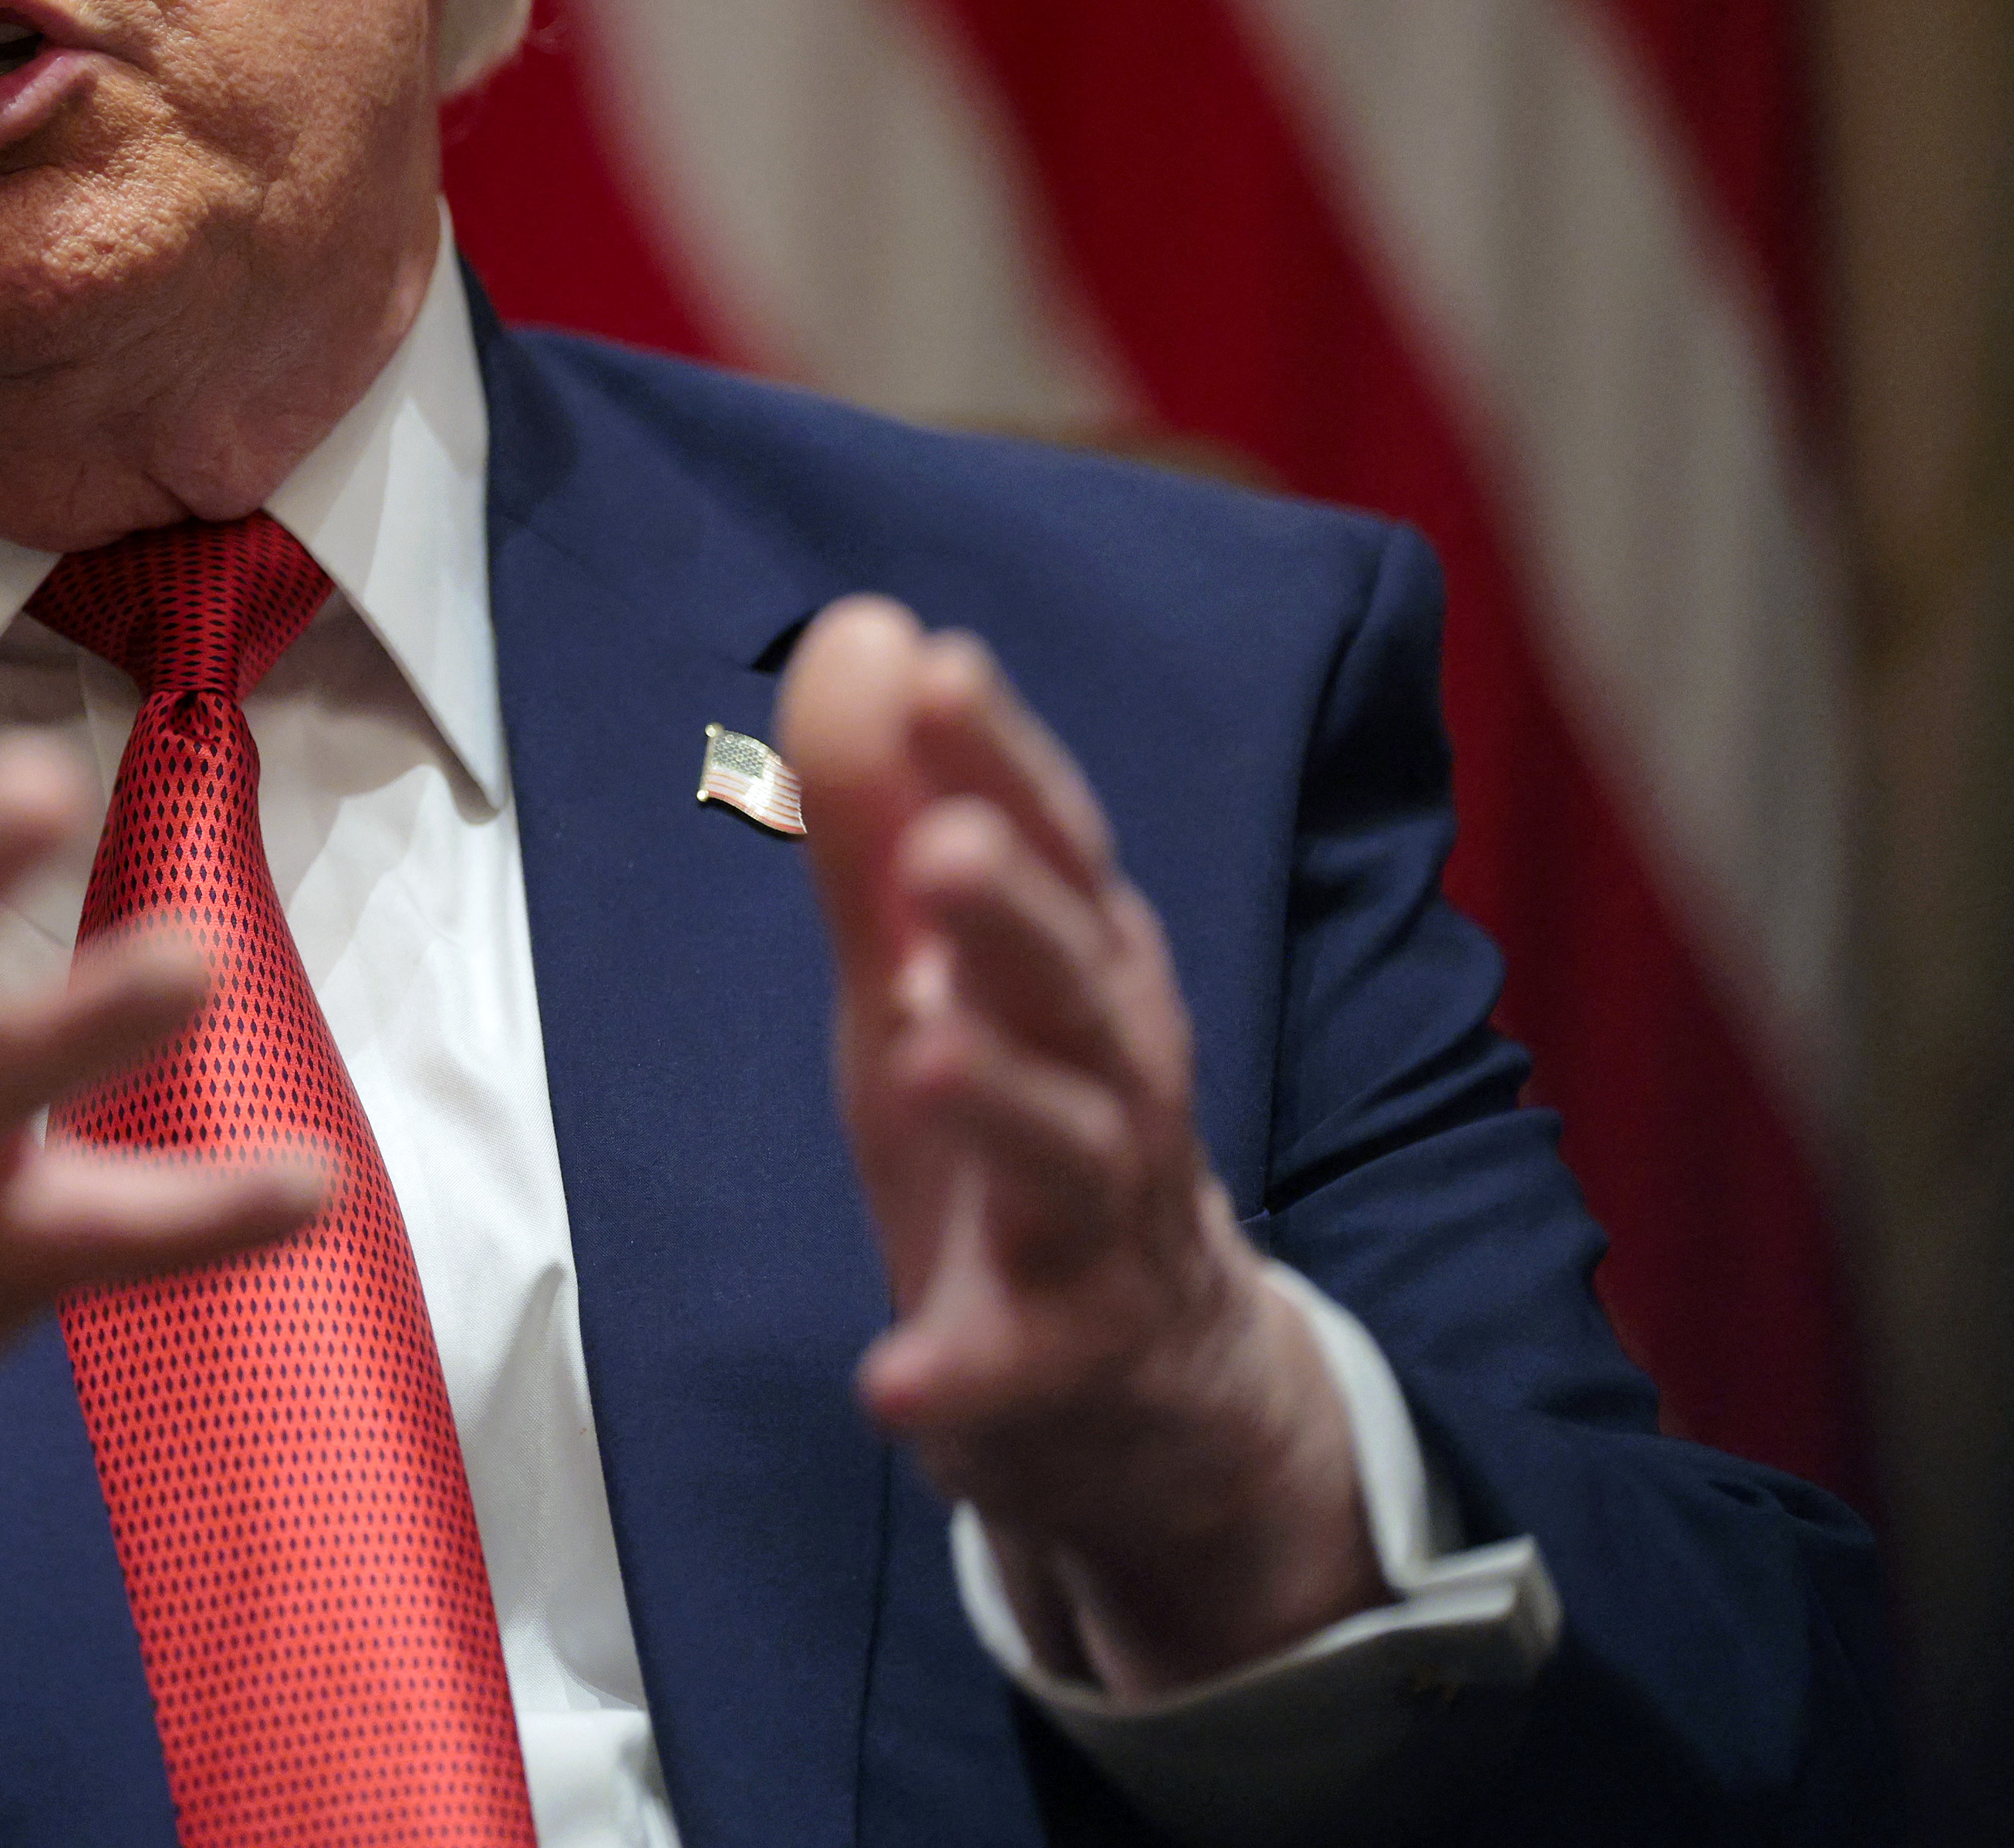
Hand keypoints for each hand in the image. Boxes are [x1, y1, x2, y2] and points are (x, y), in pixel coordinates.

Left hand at [777, 596, 1379, 1693]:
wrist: (1153, 1384)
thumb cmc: (1023, 1126)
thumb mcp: (931, 970)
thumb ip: (881, 816)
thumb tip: (861, 630)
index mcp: (1077, 969)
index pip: (1052, 844)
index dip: (1000, 759)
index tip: (941, 665)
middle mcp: (1111, 1082)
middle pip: (1076, 986)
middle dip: (1019, 914)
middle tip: (948, 846)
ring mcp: (1095, 1230)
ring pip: (1067, 1156)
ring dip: (1000, 1103)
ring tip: (921, 1051)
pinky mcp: (1058, 1367)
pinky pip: (1008, 1372)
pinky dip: (955, 1376)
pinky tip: (891, 1377)